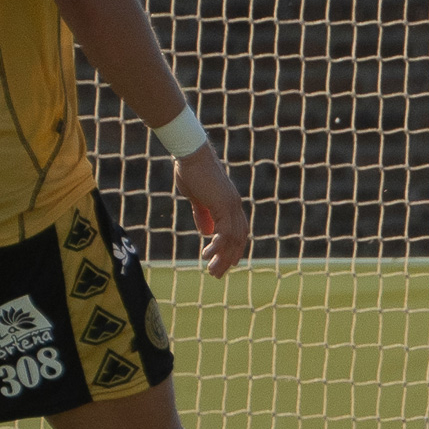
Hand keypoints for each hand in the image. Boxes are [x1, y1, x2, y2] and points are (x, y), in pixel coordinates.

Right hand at [175, 144, 249, 277]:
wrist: (190, 154)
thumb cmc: (191, 172)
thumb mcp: (196, 198)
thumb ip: (203, 215)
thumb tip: (206, 232)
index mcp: (230, 204)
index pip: (238, 231)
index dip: (234, 248)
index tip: (227, 263)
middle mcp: (234, 206)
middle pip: (238, 239)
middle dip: (228, 258)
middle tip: (217, 274)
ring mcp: (231, 206)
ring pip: (232, 239)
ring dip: (222, 257)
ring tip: (212, 271)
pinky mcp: (223, 205)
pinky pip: (224, 232)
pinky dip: (217, 246)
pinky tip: (207, 255)